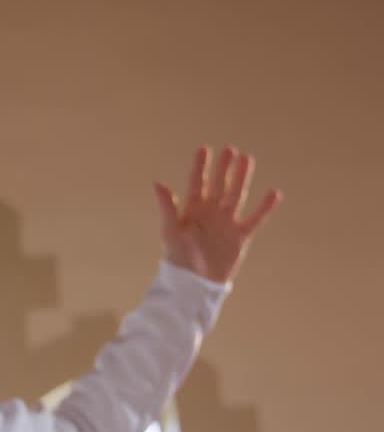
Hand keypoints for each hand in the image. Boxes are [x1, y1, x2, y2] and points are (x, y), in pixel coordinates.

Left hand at [154, 146, 281, 282]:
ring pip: (237, 195)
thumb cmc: (177, 257)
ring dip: (242, 178)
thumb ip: (167, 206)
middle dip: (224, 168)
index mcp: (192, 210)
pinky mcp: (240, 236)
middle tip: (231, 149)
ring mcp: (226, 222)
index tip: (204, 149)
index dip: (200, 167)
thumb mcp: (170, 230)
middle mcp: (211, 213)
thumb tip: (157, 183)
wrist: (194, 283)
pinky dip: (265, 207)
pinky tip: (275, 192)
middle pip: (220, 185)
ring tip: (248, 159)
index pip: (198, 183)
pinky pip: (255, 218)